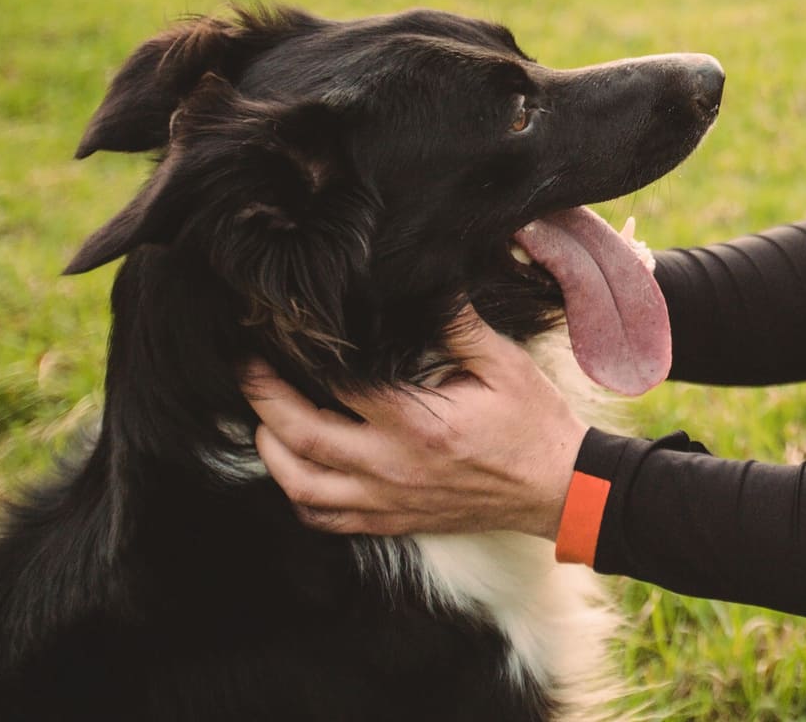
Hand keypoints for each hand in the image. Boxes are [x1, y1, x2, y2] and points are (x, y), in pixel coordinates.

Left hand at [241, 305, 589, 538]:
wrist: (558, 488)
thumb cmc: (534, 425)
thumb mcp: (504, 365)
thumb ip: (457, 325)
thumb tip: (423, 284)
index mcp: (418, 425)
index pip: (338, 386)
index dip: (303, 356)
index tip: (282, 331)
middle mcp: (392, 467)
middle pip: (300, 437)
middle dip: (263, 399)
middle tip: (246, 367)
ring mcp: (388, 501)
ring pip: (301, 485)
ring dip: (269, 450)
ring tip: (261, 418)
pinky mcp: (393, 521)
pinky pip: (326, 520)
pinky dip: (298, 495)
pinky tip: (296, 469)